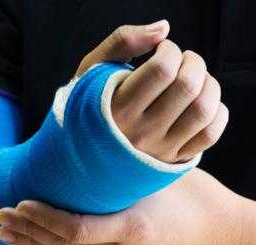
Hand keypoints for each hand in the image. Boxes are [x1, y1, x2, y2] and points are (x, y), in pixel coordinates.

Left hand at [0, 169, 253, 244]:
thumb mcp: (159, 178)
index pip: (74, 229)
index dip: (42, 218)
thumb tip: (84, 148)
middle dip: (28, 231)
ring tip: (5, 234)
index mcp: (132, 230)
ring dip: (33, 244)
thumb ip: (122, 172)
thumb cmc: (198, 199)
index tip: (20, 203)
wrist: (227, 240)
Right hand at [76, 20, 227, 162]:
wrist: (83, 152)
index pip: (162, 69)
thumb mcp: (92, 70)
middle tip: (182, 62)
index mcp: (116, 108)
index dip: (170, 50)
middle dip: (193, 62)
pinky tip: (200, 103)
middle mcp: (139, 132)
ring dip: (209, 85)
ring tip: (194, 81)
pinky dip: (217, 112)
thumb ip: (122, 42)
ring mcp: (158, 148)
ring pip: (203, 110)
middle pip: (187, 86)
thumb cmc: (90, 105)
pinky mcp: (172, 159)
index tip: (162, 51)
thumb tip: (164, 29)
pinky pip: (210, 134)